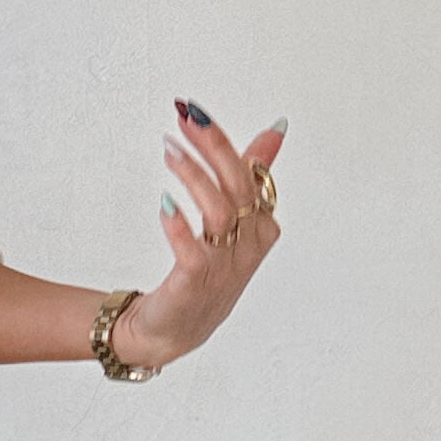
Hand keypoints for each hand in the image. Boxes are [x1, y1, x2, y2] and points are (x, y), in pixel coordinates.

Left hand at [119, 104, 284, 366]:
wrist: (176, 329)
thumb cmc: (208, 273)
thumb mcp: (236, 223)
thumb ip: (252, 176)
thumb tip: (276, 129)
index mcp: (262, 226)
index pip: (249, 174)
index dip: (223, 141)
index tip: (195, 111)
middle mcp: (249, 245)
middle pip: (238, 186)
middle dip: (213, 147)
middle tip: (185, 119)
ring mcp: (225, 267)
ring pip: (219, 212)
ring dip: (195, 176)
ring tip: (168, 149)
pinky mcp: (196, 285)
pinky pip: (194, 252)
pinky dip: (180, 227)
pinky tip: (164, 204)